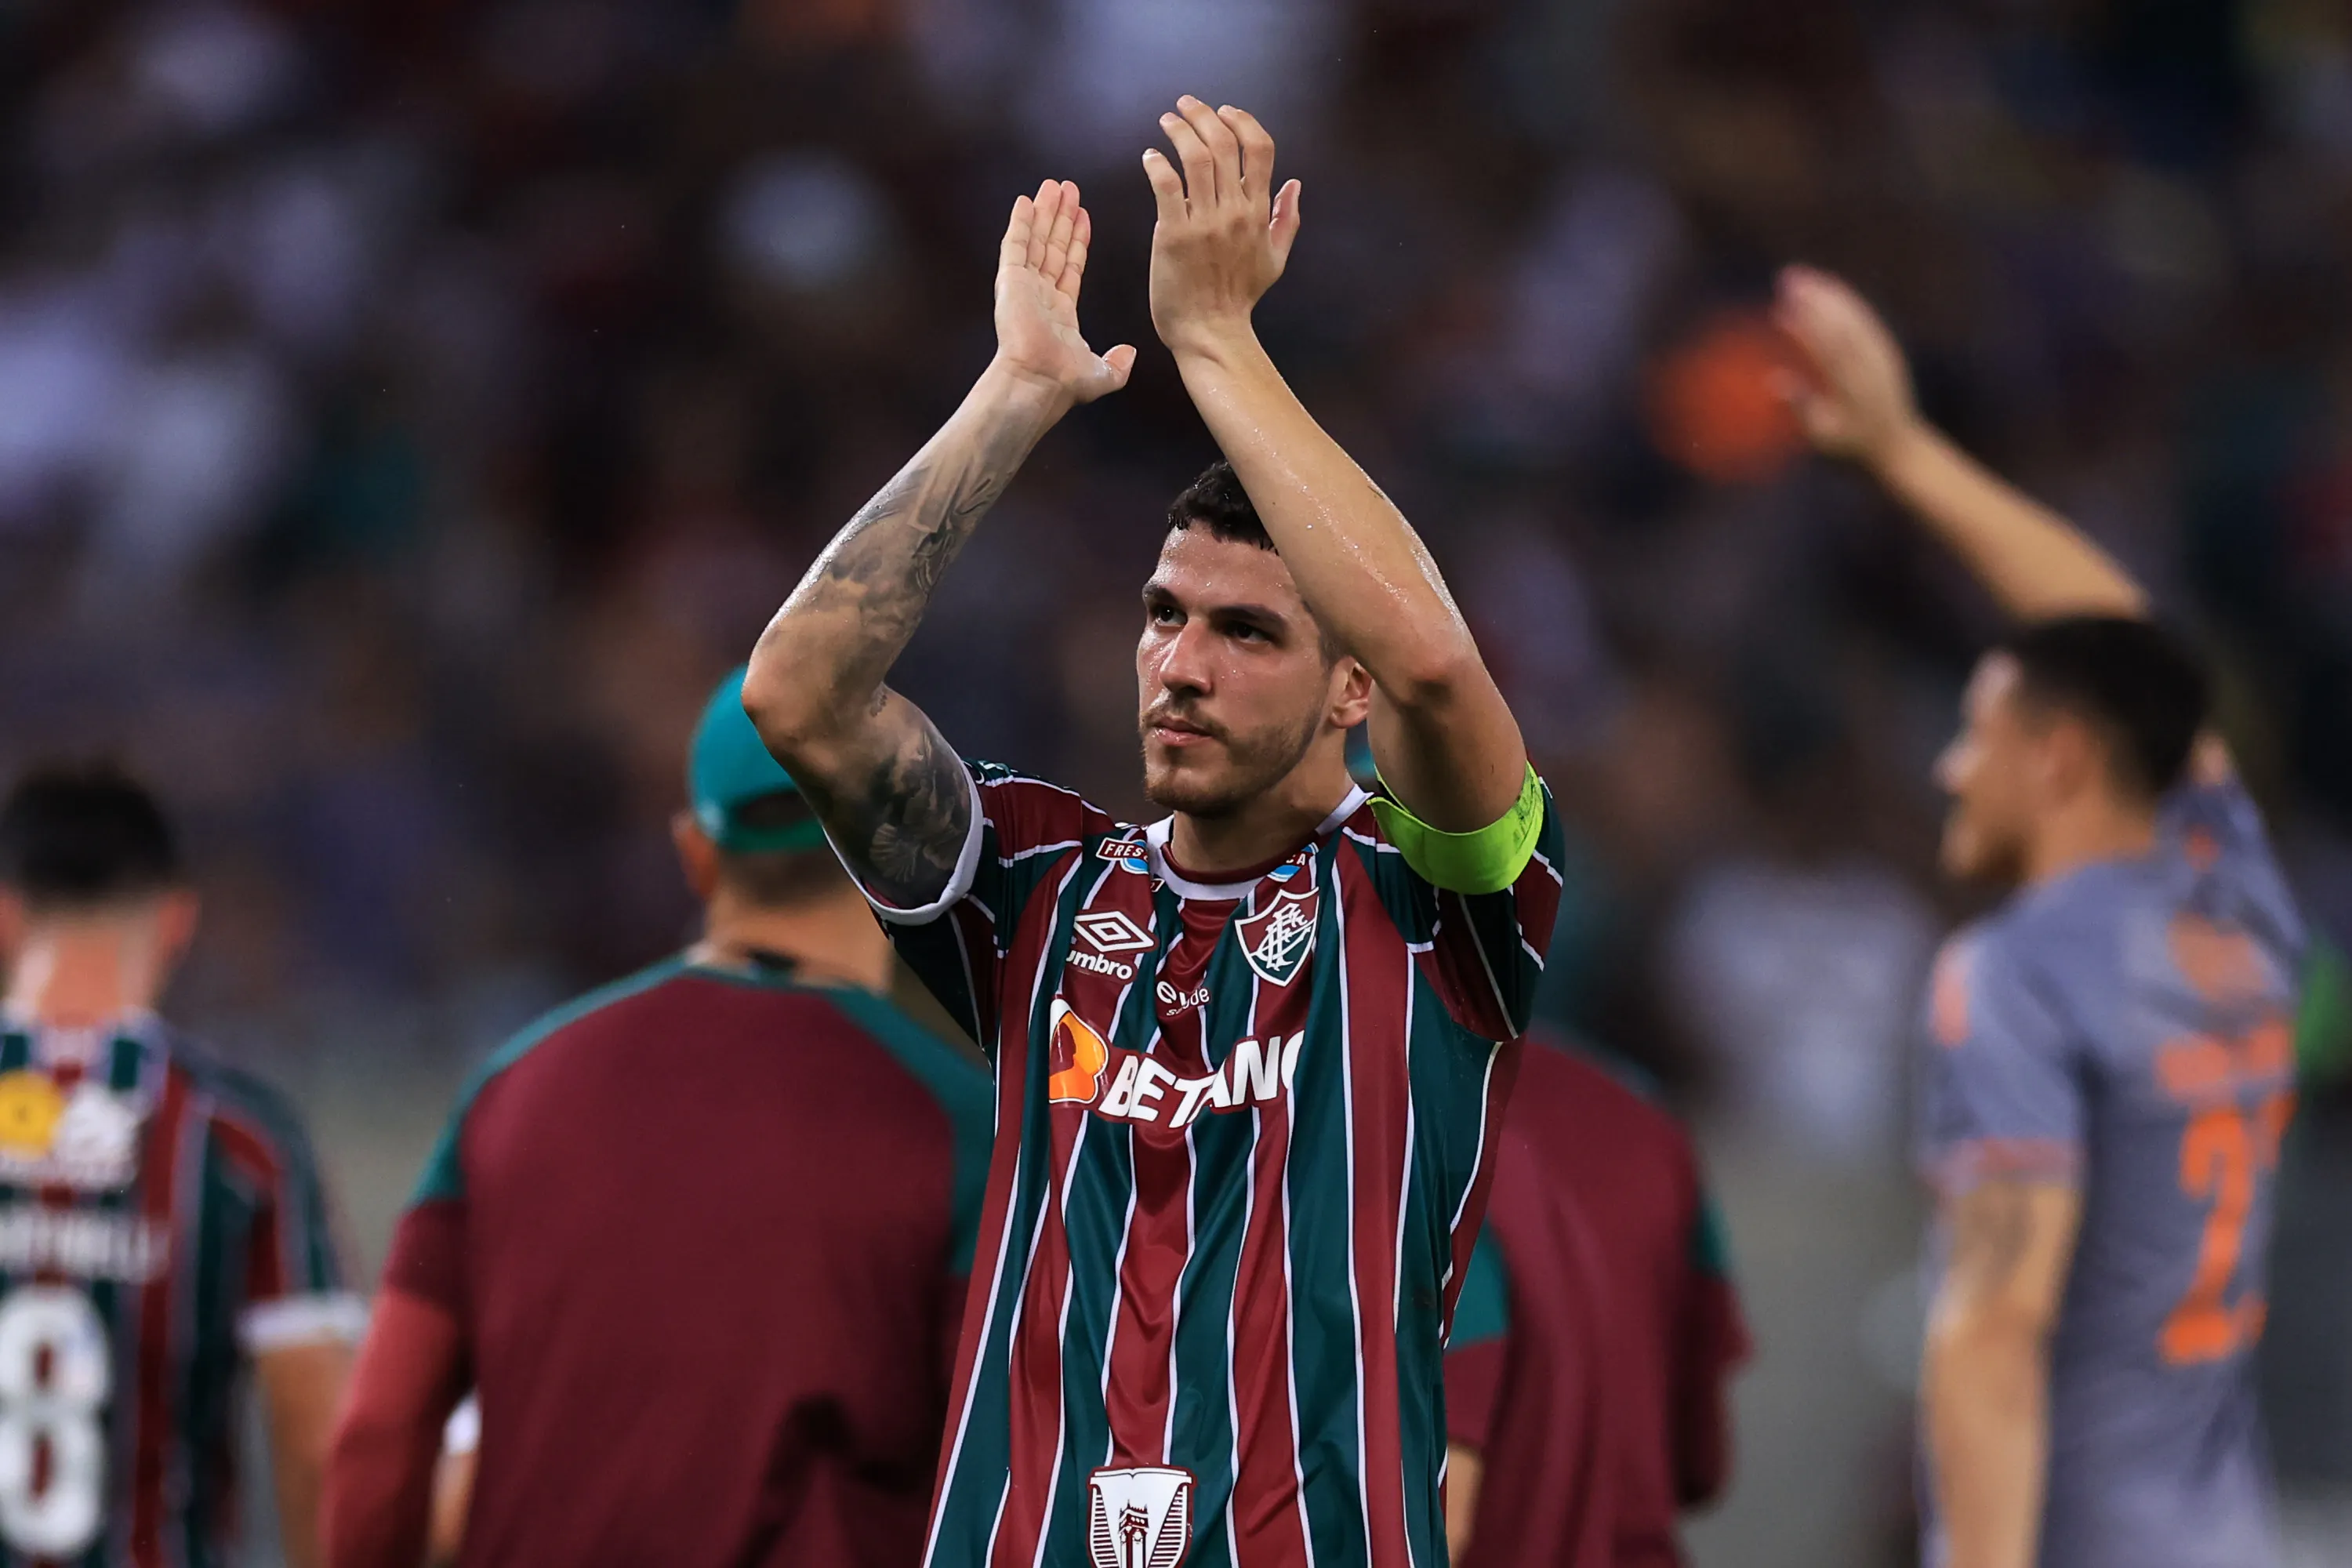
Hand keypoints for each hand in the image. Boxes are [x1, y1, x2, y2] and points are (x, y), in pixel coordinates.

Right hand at [993, 179, 1135, 405]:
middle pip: (1054, 247)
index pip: (1071, 266)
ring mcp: (1024, 286)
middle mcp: (1041, 296)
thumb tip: (1129, 352)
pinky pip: (1015, 244)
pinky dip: (1020, 222)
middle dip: (1061, 217)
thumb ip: (1117, 363)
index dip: (1078, 240)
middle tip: (1068, 189)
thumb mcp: (1102, 374)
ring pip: (1037, 240)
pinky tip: (1026, 201)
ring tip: (1054, 186)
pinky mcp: (1010, 281)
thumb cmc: (1065, 383)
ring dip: (1045, 212)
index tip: (1083, 216)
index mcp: (1061, 313)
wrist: (1039, 382)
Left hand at [1143, 98, 1301, 358]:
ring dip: (1179, 130)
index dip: (1243, 121)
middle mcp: (1234, 211)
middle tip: (1186, 105)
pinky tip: (1150, 157)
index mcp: (1259, 212)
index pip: (1260, 148)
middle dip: (1203, 114)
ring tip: (1167, 121)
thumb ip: (1286, 219)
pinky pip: (1165, 186)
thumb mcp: (1275, 259)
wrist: (1210, 331)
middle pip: (1223, 143)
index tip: (1225, 111)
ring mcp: (1204, 222)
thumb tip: (1295, 184)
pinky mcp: (1173, 235)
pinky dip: (1156, 164)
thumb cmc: (1239, 298)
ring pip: (1194, 158)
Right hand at [1773, 265, 1923, 467]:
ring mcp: (1881, 354)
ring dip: (1828, 292)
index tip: (1779, 310)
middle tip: (1786, 279)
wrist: (1897, 444)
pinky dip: (1846, 300)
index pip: (1827, 349)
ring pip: (1854, 314)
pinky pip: (1866, 319)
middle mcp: (1869, 365)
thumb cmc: (1851, 447)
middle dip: (1814, 297)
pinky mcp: (1886, 349)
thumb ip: (1801, 408)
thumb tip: (1774, 380)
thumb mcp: (1823, 437)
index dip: (1803, 327)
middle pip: (1840, 323)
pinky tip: (1828, 289)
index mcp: (1851, 386)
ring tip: (1801, 275)